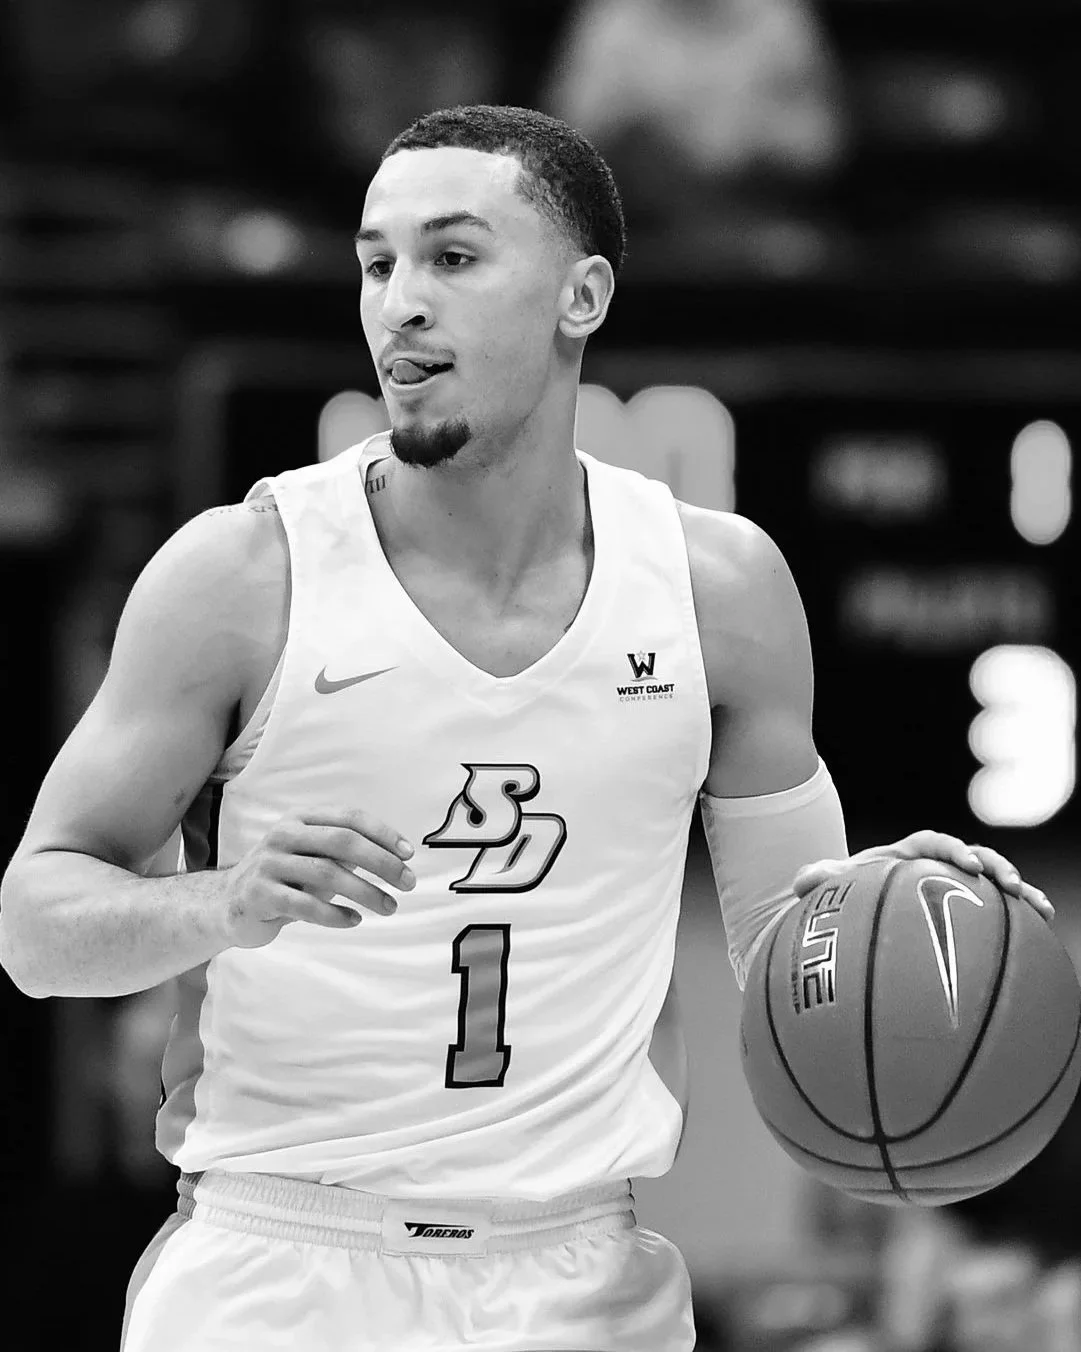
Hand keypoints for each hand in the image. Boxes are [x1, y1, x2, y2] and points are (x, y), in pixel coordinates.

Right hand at [221, 808, 415, 948]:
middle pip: (343, 842)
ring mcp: (268, 863)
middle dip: (382, 863)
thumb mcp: (314, 856)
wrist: (228, 904)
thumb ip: (347, 850)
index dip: (383, 834)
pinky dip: (336, 915)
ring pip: (328, 874)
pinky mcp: (259, 895)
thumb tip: (398, 858)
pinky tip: (353, 921)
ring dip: (366, 893)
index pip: (349, 817)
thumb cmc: (285, 878)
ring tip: (388, 907)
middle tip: (408, 883)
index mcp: (301, 818)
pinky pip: (306, 905)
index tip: (409, 855)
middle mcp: (283, 835)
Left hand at [791, 828, 1053, 922]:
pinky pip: (994, 918)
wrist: (849, 914)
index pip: (931, 843)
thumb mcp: (827, 887)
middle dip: (996, 868)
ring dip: (1018, 894)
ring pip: (992, 887)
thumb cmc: (841, 897)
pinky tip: (1042, 937)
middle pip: (973, 859)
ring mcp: (951, 891)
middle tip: (1012, 885)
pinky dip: (1016, 924)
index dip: (952, 849)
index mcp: (905, 857)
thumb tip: (803, 880)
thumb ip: (816, 879)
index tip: (967, 864)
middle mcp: (933, 870)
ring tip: (1042, 909)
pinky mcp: (960, 915)